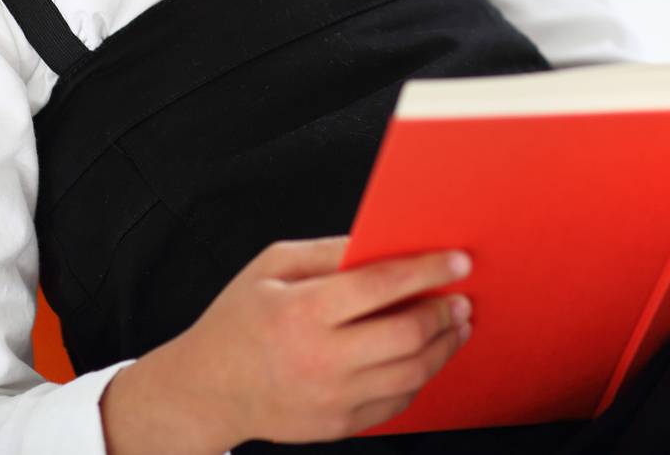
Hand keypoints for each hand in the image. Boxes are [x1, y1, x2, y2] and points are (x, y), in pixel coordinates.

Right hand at [170, 236, 474, 447]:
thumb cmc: (239, 319)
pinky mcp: (339, 425)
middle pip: (407, 336)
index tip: (459, 260)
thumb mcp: (272, 267)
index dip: (428, 269)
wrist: (208, 389)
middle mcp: (320, 359)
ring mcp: (332, 398)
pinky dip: (420, 377)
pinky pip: (397, 402)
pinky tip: (425, 356)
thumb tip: (383, 244)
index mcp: (303, 311)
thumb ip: (329, 252)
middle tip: (462, 297)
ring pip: (412, 374)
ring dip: (445, 346)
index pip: (381, 285)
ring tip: (456, 325)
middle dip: (445, 312)